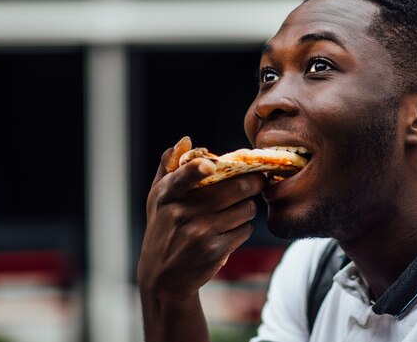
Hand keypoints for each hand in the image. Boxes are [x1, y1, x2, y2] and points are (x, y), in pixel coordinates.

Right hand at [137, 136, 265, 300]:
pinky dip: (243, 227)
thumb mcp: (157, 198)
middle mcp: (183, 213)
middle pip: (237, 188)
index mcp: (168, 194)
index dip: (198, 169)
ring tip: (238, 208)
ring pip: (246, 209)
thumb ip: (169, 167)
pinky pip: (245, 230)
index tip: (210, 166)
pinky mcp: (215, 251)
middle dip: (254, 182)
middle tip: (259, 179)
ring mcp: (200, 233)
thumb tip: (186, 140)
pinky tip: (230, 229)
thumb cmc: (163, 228)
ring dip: (249, 207)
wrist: (163, 277)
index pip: (183, 176)